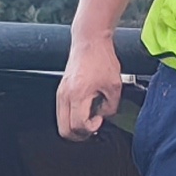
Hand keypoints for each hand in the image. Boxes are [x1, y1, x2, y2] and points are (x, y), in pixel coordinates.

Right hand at [56, 26, 123, 140]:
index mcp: (78, 94)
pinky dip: (72, 117)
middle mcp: (65, 95)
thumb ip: (111, 107)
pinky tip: (84, 109)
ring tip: (89, 118)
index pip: (79, 125)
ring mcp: (60, 93)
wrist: (90, 41)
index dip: (91, 128)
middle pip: (64, 130)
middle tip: (92, 127)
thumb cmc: (101, 58)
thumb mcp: (115, 86)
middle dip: (80, 134)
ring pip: (61, 123)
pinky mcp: (61, 90)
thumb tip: (104, 116)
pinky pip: (62, 112)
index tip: (99, 120)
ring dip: (75, 126)